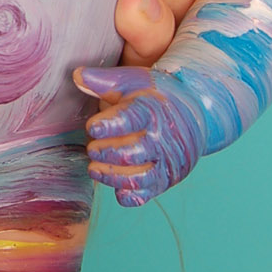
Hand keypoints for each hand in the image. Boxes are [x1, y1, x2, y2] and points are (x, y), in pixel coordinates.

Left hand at [74, 64, 207, 205]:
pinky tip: (117, 192)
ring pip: (140, 177)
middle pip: (135, 152)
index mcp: (152, 109)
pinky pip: (149, 193)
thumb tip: (76, 75)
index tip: (92, 127)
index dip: (110, 125)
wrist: (195, 111)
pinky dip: (132, 196)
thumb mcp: (132, 81)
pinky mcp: (167, 178)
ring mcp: (166, 161)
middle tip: (91, 148)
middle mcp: (162, 138)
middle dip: (108, 153)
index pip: (132, 119)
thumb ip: (104, 81)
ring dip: (114, 177)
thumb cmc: (156, 94)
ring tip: (93, 169)